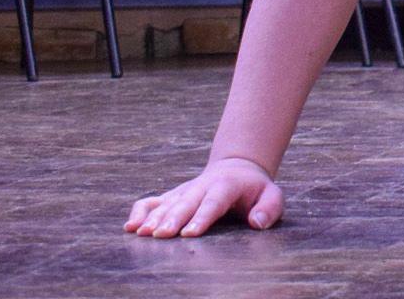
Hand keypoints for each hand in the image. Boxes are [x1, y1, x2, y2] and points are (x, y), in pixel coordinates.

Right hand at [125, 156, 283, 237]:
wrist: (237, 169)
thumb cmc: (256, 189)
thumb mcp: (272, 195)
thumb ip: (269, 209)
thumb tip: (257, 223)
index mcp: (226, 185)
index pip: (213, 202)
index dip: (202, 217)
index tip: (190, 233)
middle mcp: (201, 186)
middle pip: (186, 203)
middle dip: (173, 219)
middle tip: (163, 235)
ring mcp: (184, 190)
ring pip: (166, 203)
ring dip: (154, 218)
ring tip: (143, 233)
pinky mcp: (172, 195)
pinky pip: (152, 201)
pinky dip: (140, 212)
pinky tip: (131, 227)